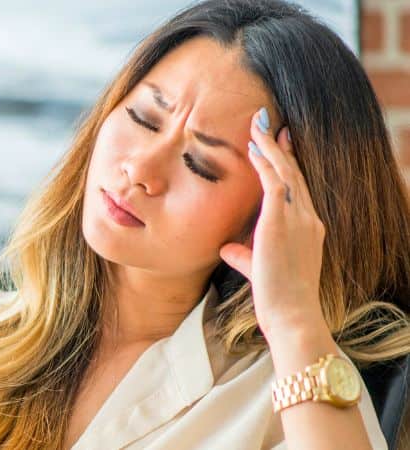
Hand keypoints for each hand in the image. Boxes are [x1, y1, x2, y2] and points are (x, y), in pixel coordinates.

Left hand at [218, 107, 326, 337]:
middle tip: (267, 121)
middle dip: (279, 145)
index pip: (297, 188)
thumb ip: (244, 255)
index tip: (278, 142)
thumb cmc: (277, 298)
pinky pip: (275, 184)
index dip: (287, 163)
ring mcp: (298, 220)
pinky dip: (265, 164)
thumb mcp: (259, 270)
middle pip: (294, 173)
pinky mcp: (282, 223)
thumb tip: (225, 248)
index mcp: (307, 229)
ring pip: (285, 172)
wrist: (292, 315)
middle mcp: (307, 219)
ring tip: (256, 124)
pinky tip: (253, 148)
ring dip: (269, 147)